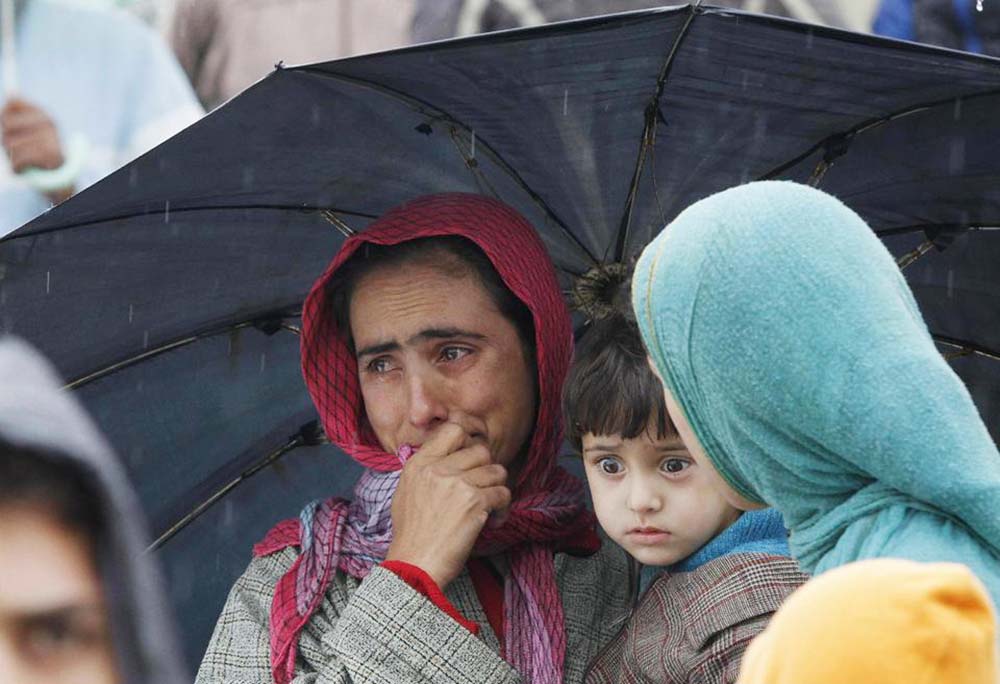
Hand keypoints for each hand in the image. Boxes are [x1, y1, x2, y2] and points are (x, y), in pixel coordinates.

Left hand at [1, 98, 73, 201]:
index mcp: (42, 113)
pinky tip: (24, 168)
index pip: (11, 103)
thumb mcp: (25, 130)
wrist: (56, 177)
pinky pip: (16, 160)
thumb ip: (13, 114)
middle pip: (6, 124)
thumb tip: (11, 92)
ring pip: (9, 144)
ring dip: (12, 155)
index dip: (4, 118)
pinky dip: (16, 168)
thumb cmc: (34, 151)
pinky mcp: (48, 155)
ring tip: (25, 159)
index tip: (10, 129)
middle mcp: (48, 121)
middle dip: (6, 138)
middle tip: (18, 147)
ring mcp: (49, 137)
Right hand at [385, 422, 510, 588]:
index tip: (472, 462)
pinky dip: (503, 509)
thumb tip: (451, 458)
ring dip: (497, 489)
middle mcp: (437, 469)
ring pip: (496, 470)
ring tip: (489, 507)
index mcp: (419, 464)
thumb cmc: (412, 536)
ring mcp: (457, 484)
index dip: (469, 442)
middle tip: (483, 489)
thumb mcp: (407, 492)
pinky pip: (503, 493)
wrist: (414, 566)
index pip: (453, 430)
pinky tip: (493, 521)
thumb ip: (426, 470)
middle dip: (486, 471)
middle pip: (480, 450)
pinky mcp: (475, 502)